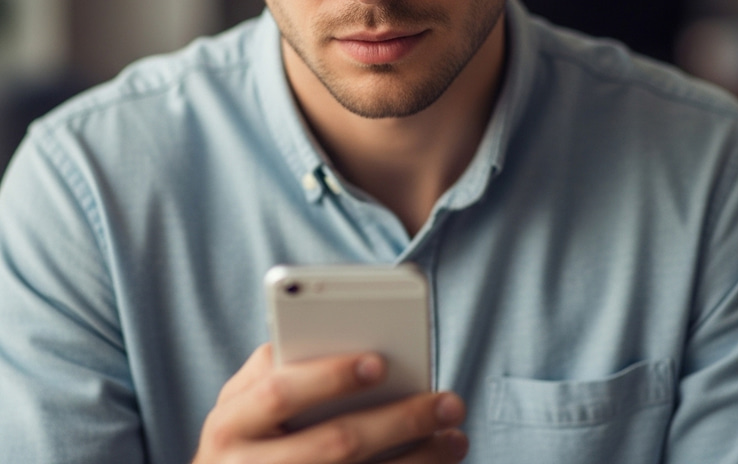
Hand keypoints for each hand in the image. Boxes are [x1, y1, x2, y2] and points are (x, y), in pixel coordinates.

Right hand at [193, 343, 468, 462]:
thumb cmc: (244, 435)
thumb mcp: (241, 402)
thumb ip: (276, 369)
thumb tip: (342, 338)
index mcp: (230, 424)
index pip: (281, 393)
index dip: (328, 376)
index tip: (380, 361)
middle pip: (335, 444)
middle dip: (399, 420)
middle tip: (448, 402)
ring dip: (418, 460)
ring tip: (455, 437)